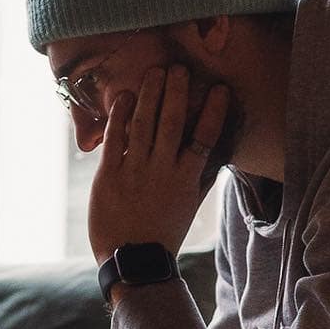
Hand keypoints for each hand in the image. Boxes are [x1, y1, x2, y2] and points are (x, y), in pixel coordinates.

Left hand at [88, 64, 229, 261]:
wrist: (133, 261)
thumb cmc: (162, 234)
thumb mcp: (188, 205)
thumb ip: (199, 178)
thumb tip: (214, 156)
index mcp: (186, 179)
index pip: (205, 139)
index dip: (214, 113)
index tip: (220, 89)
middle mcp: (162, 171)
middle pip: (173, 123)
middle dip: (177, 93)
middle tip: (180, 68)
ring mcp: (135, 172)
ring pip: (145, 126)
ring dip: (150, 96)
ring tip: (155, 72)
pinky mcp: (109, 177)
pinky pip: (114, 140)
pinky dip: (118, 117)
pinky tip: (123, 97)